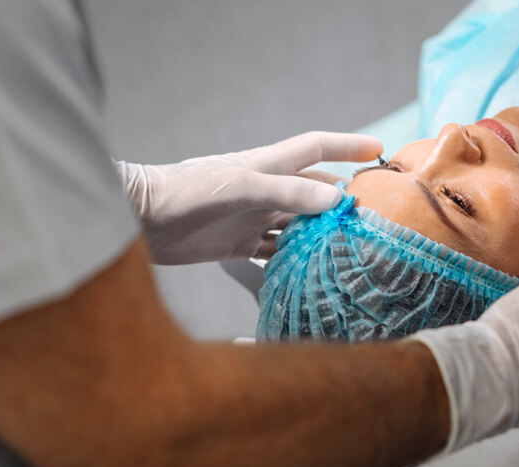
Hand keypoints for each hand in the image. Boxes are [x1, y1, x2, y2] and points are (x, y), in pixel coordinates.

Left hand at [116, 131, 382, 263]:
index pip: (315, 148)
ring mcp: (253, 217)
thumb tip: (336, 197)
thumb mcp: (242, 188)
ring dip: (322, 231)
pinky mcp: (239, 244)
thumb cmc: (187, 193)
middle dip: (342, 197)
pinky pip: (277, 250)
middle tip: (372, 214)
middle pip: (313, 189)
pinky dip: (296, 258)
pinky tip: (313, 269)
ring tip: (351, 246)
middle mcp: (265, 189)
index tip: (378, 149)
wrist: (140, 220)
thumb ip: (288, 192)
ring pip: (299, 223)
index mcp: (267, 165)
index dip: (347, 145)